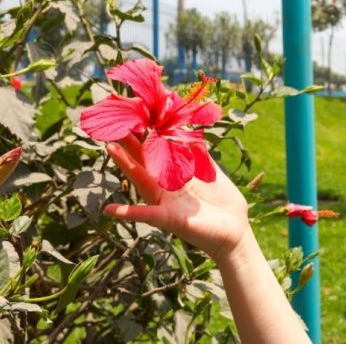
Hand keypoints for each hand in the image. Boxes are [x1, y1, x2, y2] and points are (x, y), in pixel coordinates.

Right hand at [104, 134, 250, 262]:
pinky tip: (110, 210)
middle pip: (144, 161)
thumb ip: (199, 154)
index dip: (147, 135)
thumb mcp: (211, 172)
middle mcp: (166, 187)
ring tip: (110, 147)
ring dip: (125, 164)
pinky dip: (128, 213)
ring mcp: (165, 202)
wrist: (234, 229)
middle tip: (114, 124)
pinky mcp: (170, 218)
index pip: (158, 151)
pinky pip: (146, 215)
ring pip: (141, 180)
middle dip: (130, 143)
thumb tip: (191, 130)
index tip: (136, 116)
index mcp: (176, 174)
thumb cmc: (222, 201)